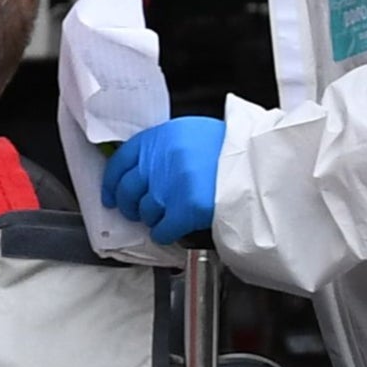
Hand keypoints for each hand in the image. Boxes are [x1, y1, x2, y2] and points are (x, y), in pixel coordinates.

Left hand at [104, 115, 224, 242]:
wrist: (256, 162)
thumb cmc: (229, 147)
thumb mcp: (190, 132)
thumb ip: (165, 147)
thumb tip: (147, 167)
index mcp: (158, 138)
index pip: (120, 162)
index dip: (111, 182)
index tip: (110, 194)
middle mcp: (158, 162)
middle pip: (127, 191)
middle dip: (129, 205)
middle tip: (136, 210)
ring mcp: (169, 188)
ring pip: (145, 212)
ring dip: (152, 218)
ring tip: (165, 216)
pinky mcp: (183, 211)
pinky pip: (161, 230)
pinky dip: (164, 234)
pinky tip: (171, 231)